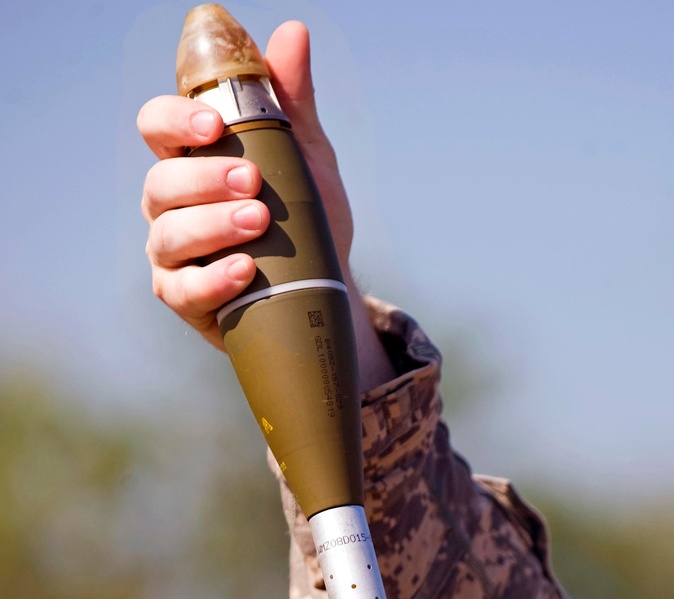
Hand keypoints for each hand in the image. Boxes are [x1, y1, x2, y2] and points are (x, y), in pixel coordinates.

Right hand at [137, 22, 392, 388]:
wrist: (325, 293)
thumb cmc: (305, 220)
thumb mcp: (305, 158)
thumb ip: (292, 101)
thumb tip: (292, 33)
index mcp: (190, 161)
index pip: (158, 127)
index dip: (175, 121)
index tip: (213, 125)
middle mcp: (170, 206)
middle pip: (160, 183)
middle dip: (206, 180)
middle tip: (254, 184)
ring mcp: (173, 255)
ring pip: (169, 235)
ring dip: (214, 225)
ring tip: (260, 221)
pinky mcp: (186, 300)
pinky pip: (184, 289)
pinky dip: (215, 278)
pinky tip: (245, 269)